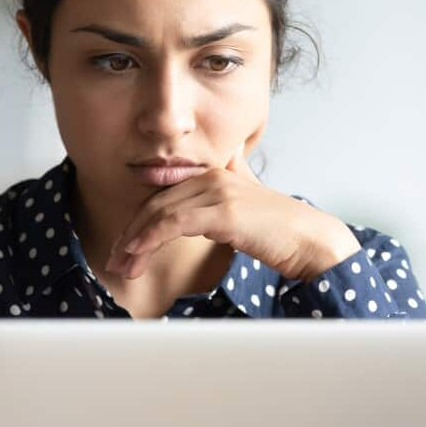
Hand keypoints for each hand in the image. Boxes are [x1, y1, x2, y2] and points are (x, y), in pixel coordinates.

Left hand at [104, 143, 361, 281]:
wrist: (310, 240)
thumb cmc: (280, 229)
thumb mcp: (249, 200)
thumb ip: (235, 179)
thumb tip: (229, 159)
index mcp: (214, 174)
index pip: (163, 196)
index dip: (139, 221)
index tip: (124, 247)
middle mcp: (212, 177)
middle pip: (155, 204)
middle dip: (130, 235)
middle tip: (115, 261)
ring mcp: (217, 192)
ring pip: (159, 213)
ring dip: (135, 243)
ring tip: (123, 267)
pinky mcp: (223, 211)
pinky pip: (173, 223)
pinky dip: (150, 239)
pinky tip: (138, 255)